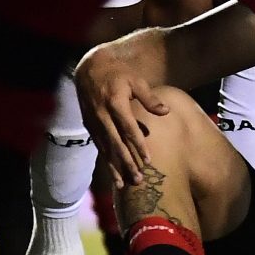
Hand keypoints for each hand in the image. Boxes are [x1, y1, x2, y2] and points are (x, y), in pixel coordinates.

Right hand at [75, 44, 171, 180]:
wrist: (89, 69)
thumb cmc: (118, 74)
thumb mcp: (136, 80)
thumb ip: (149, 98)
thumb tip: (165, 111)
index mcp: (115, 103)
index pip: (128, 129)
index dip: (138, 145)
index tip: (148, 160)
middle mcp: (102, 116)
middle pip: (116, 144)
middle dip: (127, 163)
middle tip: (139, 180)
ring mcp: (94, 122)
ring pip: (106, 149)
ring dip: (115, 168)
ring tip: (125, 185)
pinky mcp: (89, 126)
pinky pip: (99, 147)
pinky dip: (106, 161)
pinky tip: (113, 173)